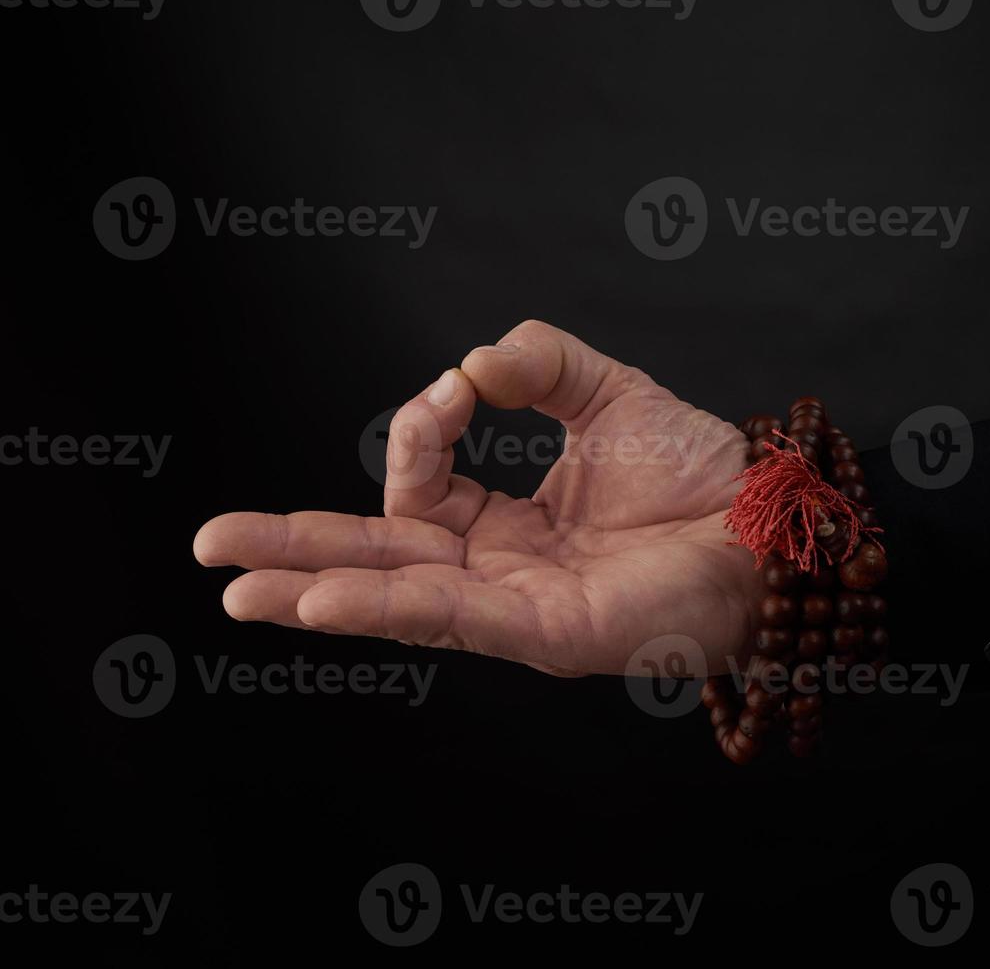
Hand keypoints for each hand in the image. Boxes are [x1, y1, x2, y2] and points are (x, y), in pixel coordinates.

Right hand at [193, 321, 761, 675]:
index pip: (420, 481)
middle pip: (375, 555)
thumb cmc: (698, 469)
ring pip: (395, 595)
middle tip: (212, 542)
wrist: (767, 522)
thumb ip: (539, 364)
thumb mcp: (606, 391)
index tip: (462, 390)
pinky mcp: (543, 634)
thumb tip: (472, 365)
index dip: (421, 428)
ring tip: (234, 585)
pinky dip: (383, 604)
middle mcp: (497, 569)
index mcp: (505, 522)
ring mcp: (514, 607)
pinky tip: (317, 598)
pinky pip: (450, 617)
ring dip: (311, 587)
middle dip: (292, 546)